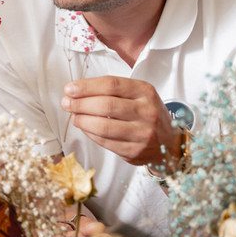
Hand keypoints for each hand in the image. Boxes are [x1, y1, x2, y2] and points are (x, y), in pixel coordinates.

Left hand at [62, 76, 181, 167]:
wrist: (169, 143)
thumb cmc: (146, 114)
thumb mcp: (137, 95)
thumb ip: (111, 91)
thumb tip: (76, 92)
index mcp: (145, 91)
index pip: (111, 85)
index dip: (86, 86)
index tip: (69, 89)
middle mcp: (147, 111)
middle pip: (105, 105)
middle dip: (80, 104)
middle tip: (66, 103)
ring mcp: (142, 133)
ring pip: (103, 126)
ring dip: (82, 120)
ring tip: (73, 116)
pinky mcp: (135, 151)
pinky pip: (104, 141)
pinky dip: (89, 133)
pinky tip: (84, 127)